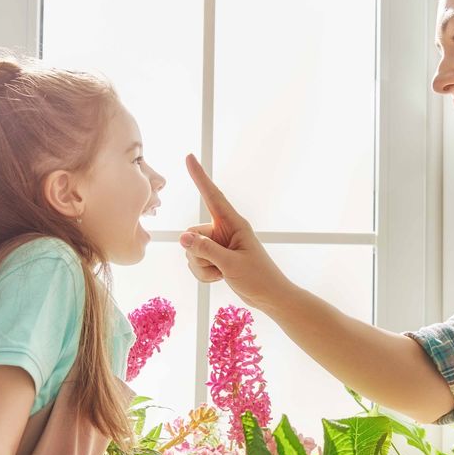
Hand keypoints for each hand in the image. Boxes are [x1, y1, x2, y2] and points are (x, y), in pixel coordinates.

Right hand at [181, 154, 290, 309]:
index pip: (213, 196)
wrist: (270, 297)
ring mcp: (219, 244)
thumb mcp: (231, 264)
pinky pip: (196, 263)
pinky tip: (220, 278)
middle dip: (198, 254)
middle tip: (218, 267)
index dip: (199, 176)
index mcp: (234, 224)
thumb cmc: (258, 278)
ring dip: (201, 267)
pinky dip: (204, 274)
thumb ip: (205, 250)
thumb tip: (182, 237)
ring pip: (192, 251)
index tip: (189, 157)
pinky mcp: (216, 257)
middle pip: (193, 234)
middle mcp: (225, 230)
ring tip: (222, 273)